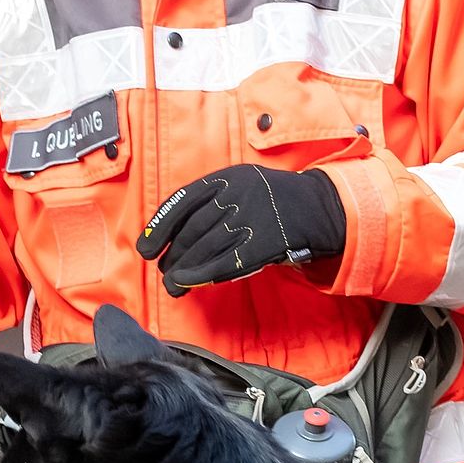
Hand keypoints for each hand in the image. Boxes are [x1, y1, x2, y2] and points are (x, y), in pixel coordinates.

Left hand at [138, 162, 346, 293]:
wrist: (317, 208)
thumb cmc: (270, 201)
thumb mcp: (241, 185)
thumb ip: (210, 201)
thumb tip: (171, 234)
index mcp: (227, 178)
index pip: (181, 202)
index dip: (159, 228)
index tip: (146, 248)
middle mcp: (237, 195)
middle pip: (192, 230)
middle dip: (172, 255)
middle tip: (163, 271)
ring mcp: (252, 218)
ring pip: (206, 248)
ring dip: (182, 270)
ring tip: (171, 284)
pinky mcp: (264, 243)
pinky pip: (226, 262)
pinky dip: (201, 275)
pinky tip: (187, 283)